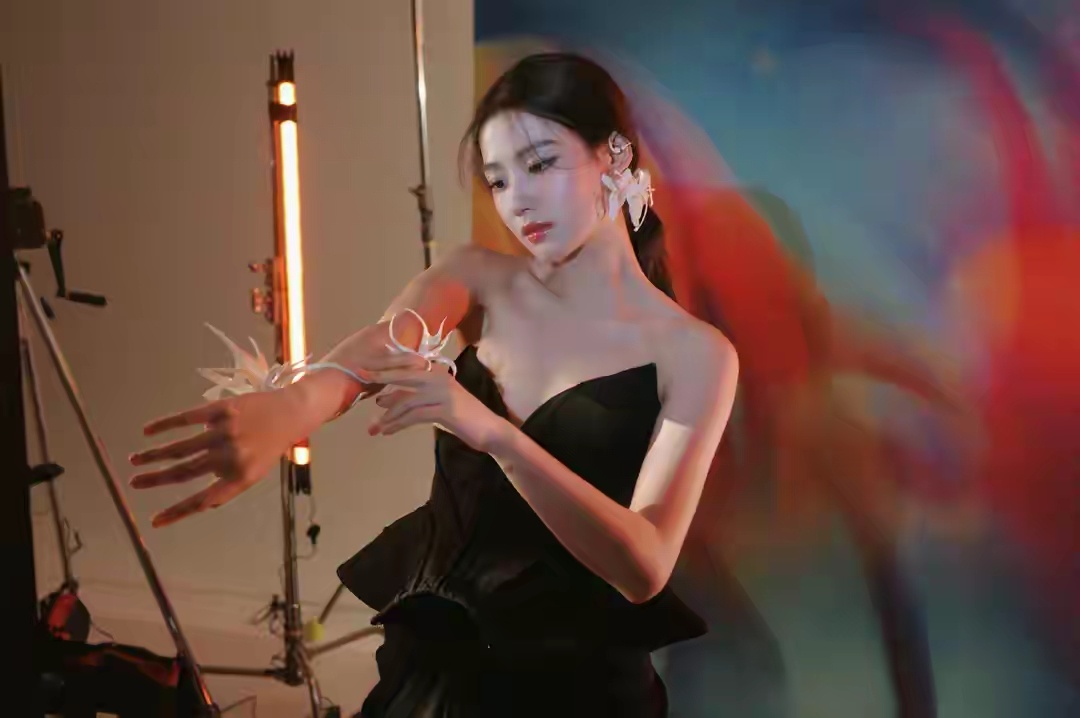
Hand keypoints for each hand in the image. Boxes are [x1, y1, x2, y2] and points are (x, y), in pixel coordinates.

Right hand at [129, 389, 305, 527]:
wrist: (291, 412)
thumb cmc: (270, 445)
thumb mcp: (255, 472)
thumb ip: (228, 485)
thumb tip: (199, 503)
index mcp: (240, 477)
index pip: (203, 500)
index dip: (177, 512)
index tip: (154, 521)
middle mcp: (231, 456)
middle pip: (184, 472)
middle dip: (154, 479)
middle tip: (133, 483)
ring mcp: (224, 432)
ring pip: (180, 447)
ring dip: (153, 456)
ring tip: (134, 460)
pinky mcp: (220, 409)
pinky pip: (185, 418)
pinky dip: (164, 426)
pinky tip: (147, 432)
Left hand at [367, 366, 508, 452]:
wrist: (488, 430)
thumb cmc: (461, 416)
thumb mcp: (435, 402)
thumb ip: (412, 398)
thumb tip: (382, 399)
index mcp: (436, 372)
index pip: (406, 364)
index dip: (384, 364)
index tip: (364, 367)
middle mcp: (438, 378)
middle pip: (403, 375)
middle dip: (380, 377)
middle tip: (360, 379)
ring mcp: (443, 393)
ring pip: (406, 400)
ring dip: (387, 416)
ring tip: (373, 427)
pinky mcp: (445, 410)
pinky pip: (414, 416)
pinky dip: (398, 424)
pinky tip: (388, 432)